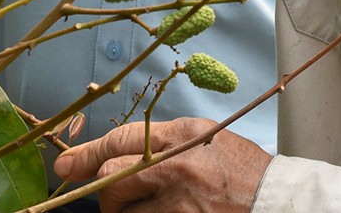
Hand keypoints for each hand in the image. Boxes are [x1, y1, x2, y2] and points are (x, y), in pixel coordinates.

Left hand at [52, 118, 270, 212]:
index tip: (65, 165)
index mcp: (182, 135)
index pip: (120, 140)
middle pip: (112, 177)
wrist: (275, 202)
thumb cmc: (242, 172)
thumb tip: (117, 154)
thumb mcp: (205, 139)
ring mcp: (177, 204)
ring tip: (146, 211)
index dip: (86, 154)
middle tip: (120, 200)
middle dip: (107, 191)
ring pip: (120, 212)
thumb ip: (163, 142)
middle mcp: (175, 166)